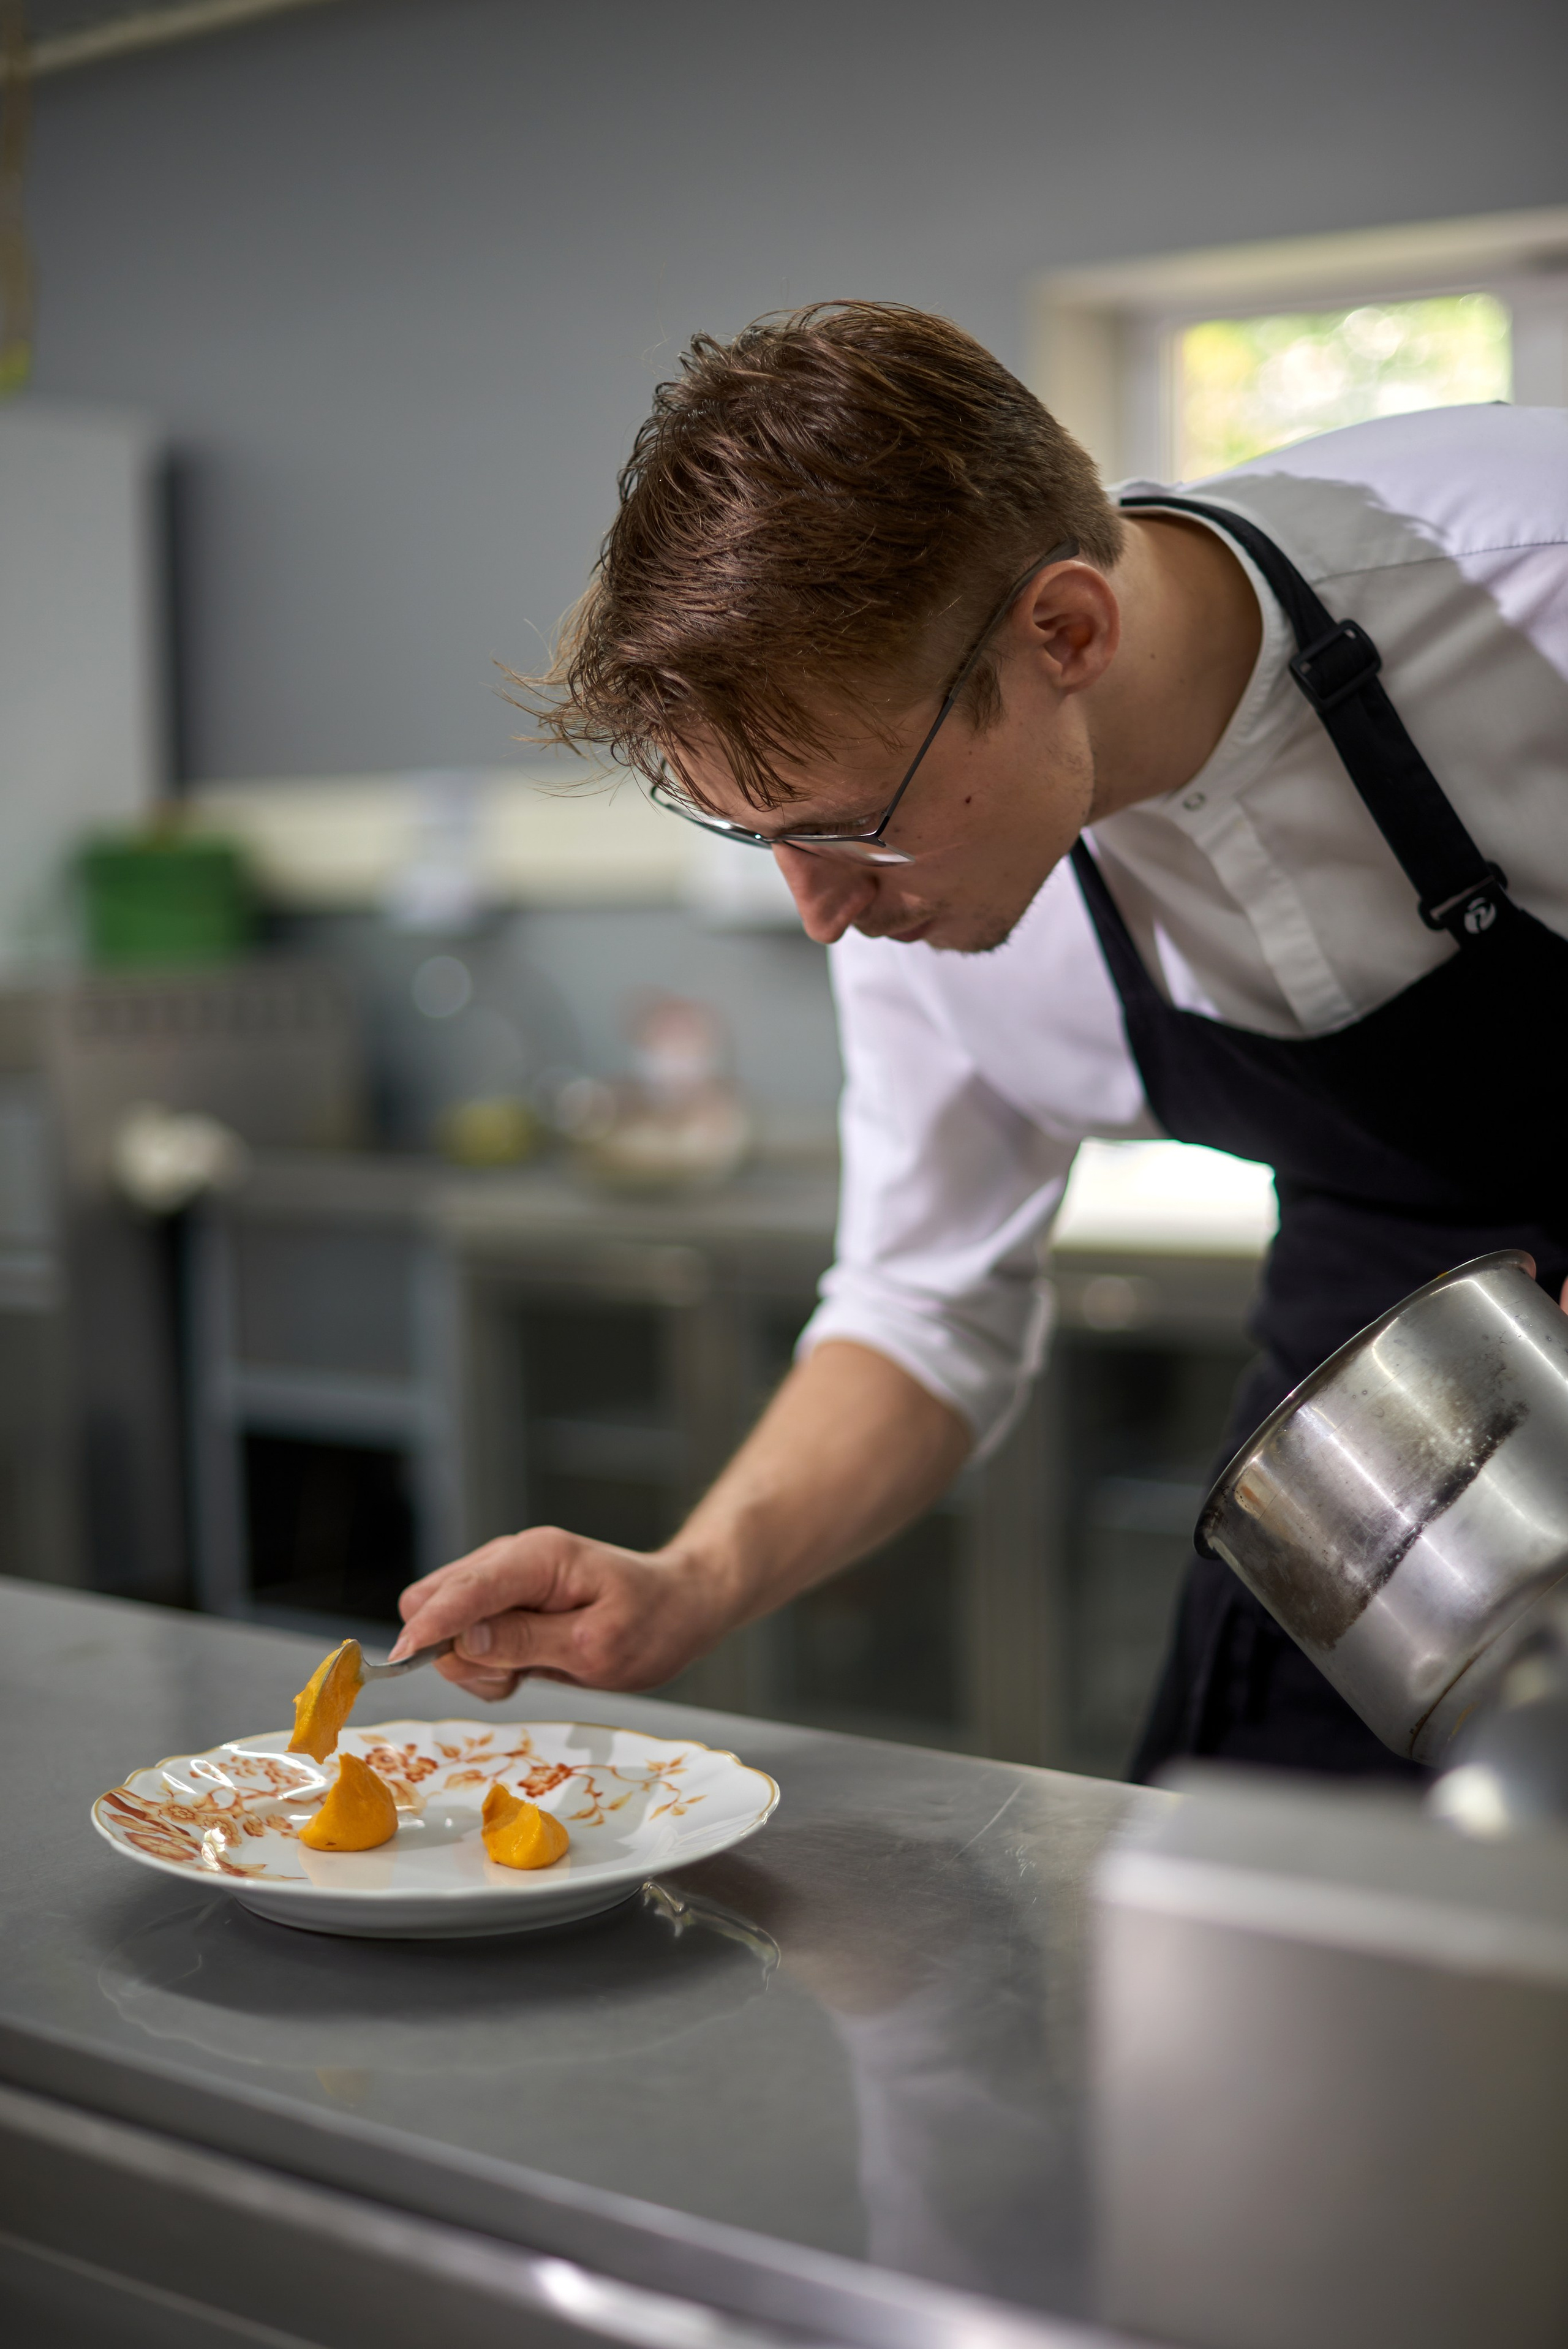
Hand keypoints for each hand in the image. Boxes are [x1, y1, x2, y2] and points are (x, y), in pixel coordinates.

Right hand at [390, 1528, 729, 1702]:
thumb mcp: (597, 1645)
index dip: (429, 1627)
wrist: (680, 1607)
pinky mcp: (505, 1602)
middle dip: (452, 1649)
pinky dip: (483, 1663)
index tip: (401, 1662)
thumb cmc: (652, 1623)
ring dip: (471, 1661)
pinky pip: (464, 1636)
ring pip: (443, 1621)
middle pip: (434, 1600)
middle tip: (509, 1676)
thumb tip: (462, 1643)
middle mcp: (512, 1558)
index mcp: (537, 1558)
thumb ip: (526, 1642)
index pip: (463, 1590)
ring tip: (530, 1670)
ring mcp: (505, 1579)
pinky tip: (527, 1666)